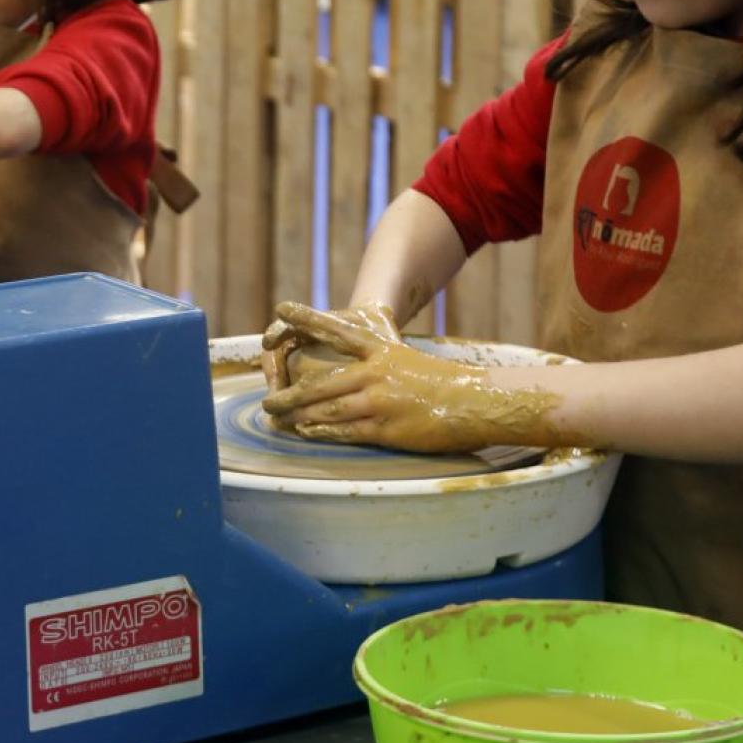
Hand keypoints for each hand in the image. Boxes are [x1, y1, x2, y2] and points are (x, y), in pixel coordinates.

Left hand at [260, 302, 571, 452]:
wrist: (476, 402)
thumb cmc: (443, 383)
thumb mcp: (407, 362)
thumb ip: (378, 366)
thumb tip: (352, 375)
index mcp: (381, 351)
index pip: (336, 331)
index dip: (307, 319)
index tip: (280, 309)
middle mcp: (374, 373)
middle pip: (320, 382)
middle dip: (289, 393)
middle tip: (267, 400)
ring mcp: (378, 401)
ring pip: (326, 408)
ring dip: (298, 416)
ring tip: (278, 420)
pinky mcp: (384, 428)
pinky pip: (344, 431)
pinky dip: (321, 432)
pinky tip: (306, 433)